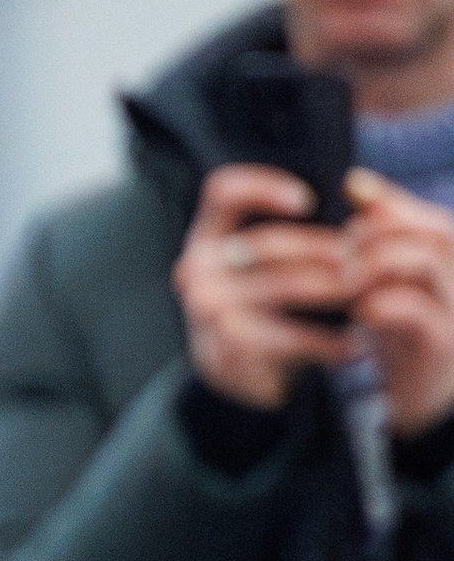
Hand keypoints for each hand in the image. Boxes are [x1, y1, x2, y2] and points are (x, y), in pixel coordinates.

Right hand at [174, 164, 357, 406]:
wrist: (232, 372)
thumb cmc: (255, 303)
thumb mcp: (257, 262)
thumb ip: (283, 230)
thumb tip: (351, 196)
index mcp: (205, 237)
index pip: (223, 192)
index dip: (264, 188)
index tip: (308, 201)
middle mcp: (197, 271)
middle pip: (268, 244)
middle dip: (322, 248)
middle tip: (360, 258)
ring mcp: (207, 313)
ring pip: (281, 286)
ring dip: (331, 289)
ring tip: (363, 291)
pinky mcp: (225, 351)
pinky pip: (286, 338)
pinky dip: (325, 341)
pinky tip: (353, 344)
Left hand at [346, 168, 453, 434]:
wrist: (421, 406)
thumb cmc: (404, 336)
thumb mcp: (392, 280)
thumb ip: (381, 235)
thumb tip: (356, 180)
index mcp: (450, 258)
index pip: (423, 216)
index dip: (386, 203)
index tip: (347, 203)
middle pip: (429, 230)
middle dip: (379, 232)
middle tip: (340, 250)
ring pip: (426, 261)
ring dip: (379, 262)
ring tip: (345, 277)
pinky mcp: (442, 344)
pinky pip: (416, 311)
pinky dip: (385, 304)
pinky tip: (359, 310)